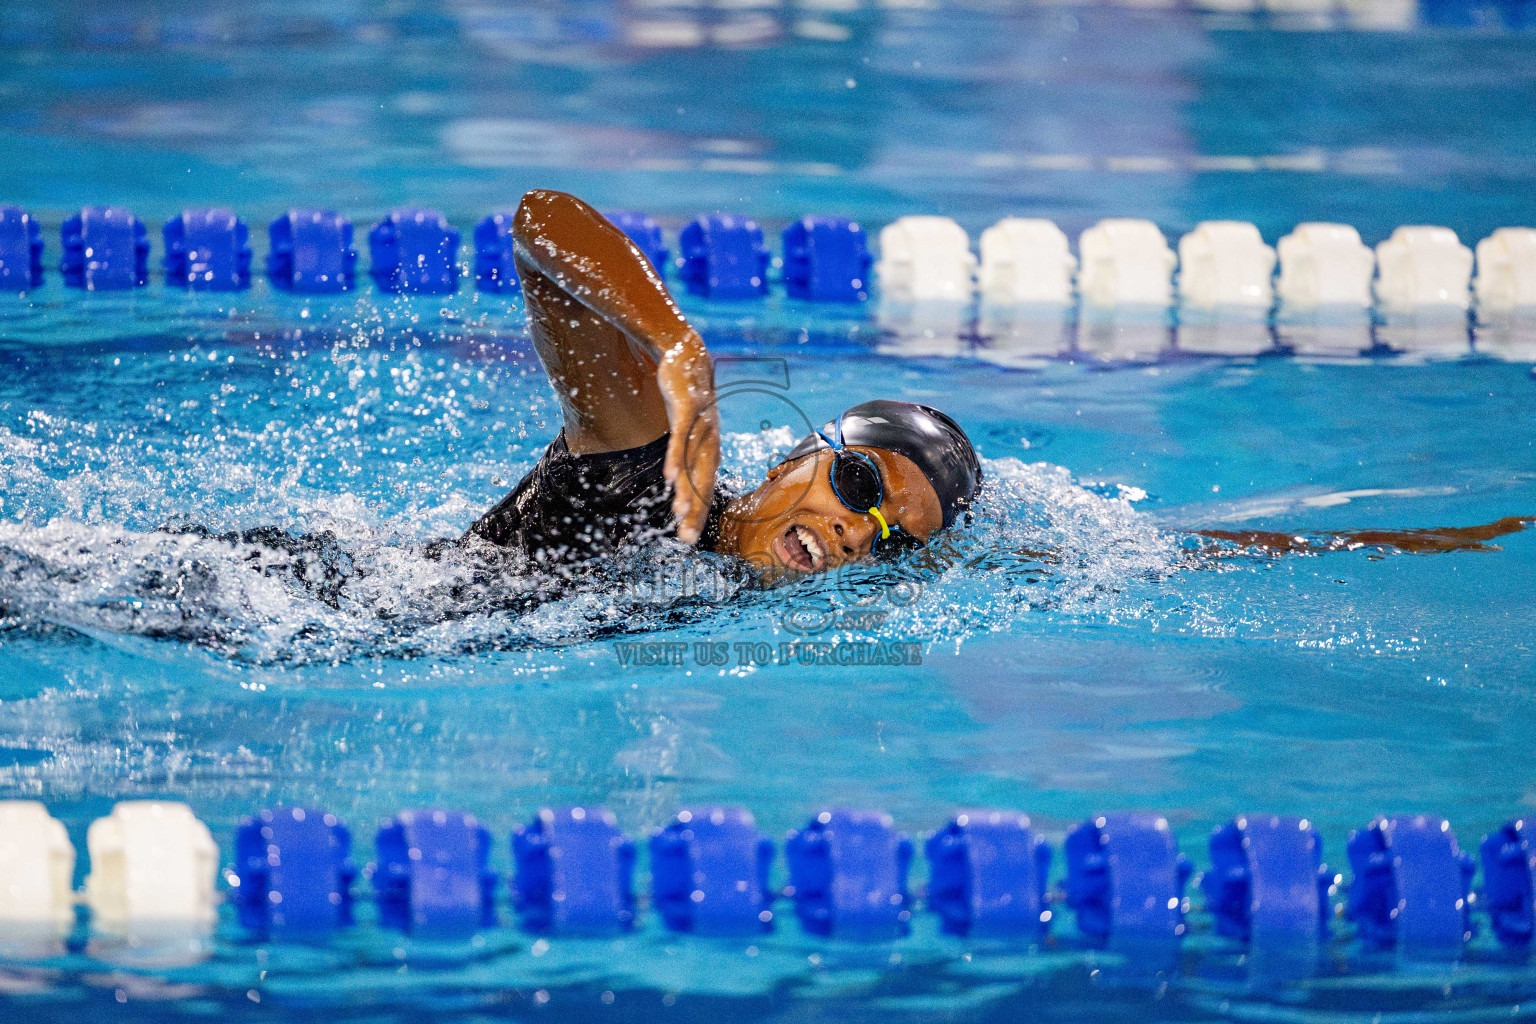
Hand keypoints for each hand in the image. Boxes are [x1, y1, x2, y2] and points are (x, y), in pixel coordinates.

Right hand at [656, 335, 719, 543]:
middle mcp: (709, 439)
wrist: (687, 353)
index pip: (704, 486)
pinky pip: (681, 437)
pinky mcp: (686, 407)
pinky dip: (676, 457)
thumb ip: (683, 452)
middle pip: (703, 481)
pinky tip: (668, 477)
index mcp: (709, 447)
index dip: (697, 512)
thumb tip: (676, 478)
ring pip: (693, 462)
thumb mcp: (685, 427)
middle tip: (687, 538)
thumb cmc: (686, 396)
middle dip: (695, 511)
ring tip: (679, 514)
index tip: (688, 537)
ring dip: (687, 489)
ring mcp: (700, 424)